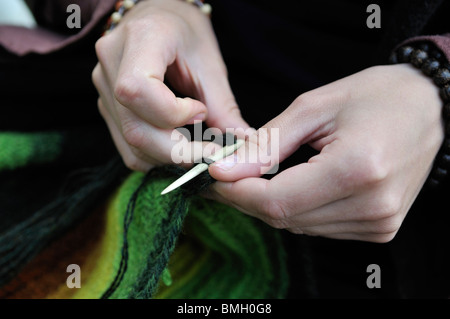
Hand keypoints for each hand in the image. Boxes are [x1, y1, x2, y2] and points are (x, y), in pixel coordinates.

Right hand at [92, 0, 247, 171]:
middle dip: (177, 150)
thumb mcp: (210, 63)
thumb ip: (223, 106)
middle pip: (134, 128)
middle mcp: (112, 62)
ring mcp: (104, 86)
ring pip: (131, 142)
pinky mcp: (106, 105)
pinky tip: (176, 145)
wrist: (159, 18)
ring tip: (195, 145)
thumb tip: (243, 142)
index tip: (200, 112)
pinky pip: (126, 146)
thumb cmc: (186, 35)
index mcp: (141, 38)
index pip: (138, 90)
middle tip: (208, 150)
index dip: (172, 114)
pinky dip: (155, 155)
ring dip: (169, 156)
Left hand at [208, 64, 443, 242]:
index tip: (213, 177)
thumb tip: (225, 171)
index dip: (237, 193)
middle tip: (226, 175)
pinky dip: (295, 209)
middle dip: (246, 198)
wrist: (428, 107)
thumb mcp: (315, 108)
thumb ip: (267, 144)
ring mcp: (378, 222)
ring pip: (298, 226)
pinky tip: (290, 185)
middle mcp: (371, 205)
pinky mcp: (380, 228)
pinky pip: (318, 227)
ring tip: (255, 177)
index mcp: (357, 169)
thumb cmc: (375, 96)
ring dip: (269, 205)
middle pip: (285, 218)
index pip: (277, 201)